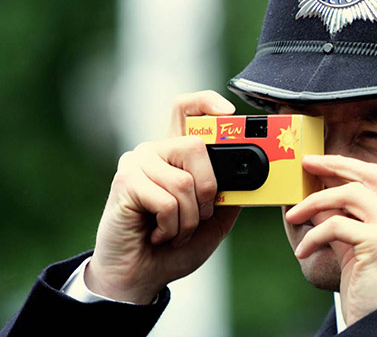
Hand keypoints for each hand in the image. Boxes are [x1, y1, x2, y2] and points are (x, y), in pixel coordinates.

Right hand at [86, 90, 240, 303]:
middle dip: (209, 190)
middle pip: (195, 147)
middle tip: (199, 216)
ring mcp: (137, 163)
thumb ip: (228, 195)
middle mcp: (155, 151)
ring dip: (189, 219)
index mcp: (176, 155)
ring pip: (184, 181)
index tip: (229, 112)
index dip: (207, 102)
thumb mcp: (213, 221)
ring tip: (175, 231)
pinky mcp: (125, 182)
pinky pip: (167, 201)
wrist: (140, 277)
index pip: (187, 109)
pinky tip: (158, 235)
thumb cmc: (174, 246)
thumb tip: (248, 178)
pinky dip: (172, 227)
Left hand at [285, 155, 376, 324]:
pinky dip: (314, 235)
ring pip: (350, 194)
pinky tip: (303, 251)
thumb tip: (317, 197)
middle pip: (370, 175)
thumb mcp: (361, 251)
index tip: (324, 165)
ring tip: (294, 216)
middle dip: (335, 164)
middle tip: (307, 164)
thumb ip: (346, 221)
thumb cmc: (374, 295)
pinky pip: (336, 225)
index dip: (350, 167)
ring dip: (315, 201)